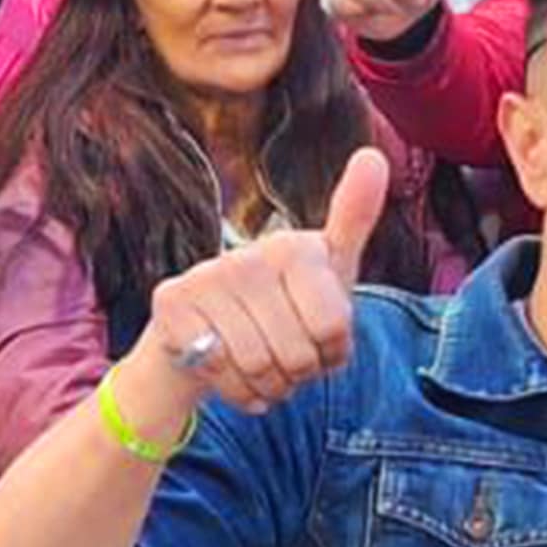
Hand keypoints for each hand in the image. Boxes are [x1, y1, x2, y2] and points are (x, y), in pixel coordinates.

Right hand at [131, 148, 392, 414]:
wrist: (204, 339)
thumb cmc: (280, 306)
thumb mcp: (327, 273)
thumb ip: (354, 220)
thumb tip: (374, 155)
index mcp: (294, 247)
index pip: (332, 327)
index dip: (331, 352)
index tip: (319, 341)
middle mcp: (247, 256)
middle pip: (297, 353)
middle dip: (298, 374)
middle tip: (287, 363)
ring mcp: (206, 278)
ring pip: (257, 366)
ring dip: (268, 386)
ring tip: (264, 373)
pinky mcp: (172, 304)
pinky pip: (219, 371)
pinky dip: (234, 391)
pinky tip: (233, 377)